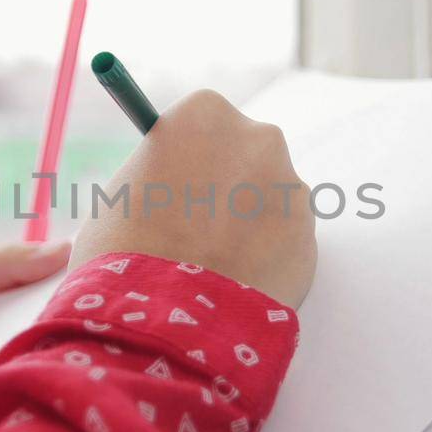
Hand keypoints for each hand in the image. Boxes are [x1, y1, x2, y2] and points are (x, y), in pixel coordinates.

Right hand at [71, 89, 316, 307]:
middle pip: (245, 154)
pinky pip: (285, 240)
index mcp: (204, 113)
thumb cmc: (125, 251)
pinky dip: (266, 258)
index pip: (202, 122)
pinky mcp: (310, 233)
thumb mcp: (121, 194)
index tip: (177, 185)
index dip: (188, 158)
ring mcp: (290, 185)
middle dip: (227, 186)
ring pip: (269, 198)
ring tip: (212, 266)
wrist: (165, 317)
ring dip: (248, 224)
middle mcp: (258, 137)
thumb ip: (157, 174)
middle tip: (197, 228)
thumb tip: (169, 183)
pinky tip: (235, 283)